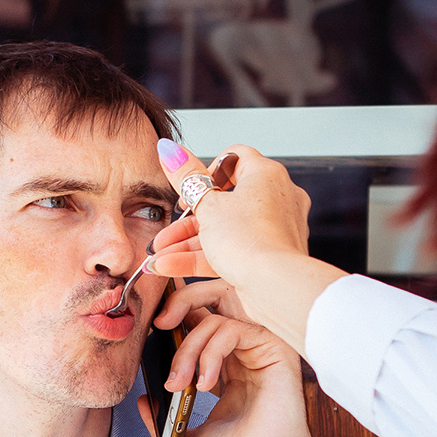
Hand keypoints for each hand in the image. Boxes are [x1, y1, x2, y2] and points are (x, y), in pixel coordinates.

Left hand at [136, 307, 309, 436]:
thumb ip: (164, 421)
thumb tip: (144, 401)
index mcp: (227, 365)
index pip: (200, 322)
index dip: (175, 317)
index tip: (151, 331)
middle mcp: (244, 351)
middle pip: (209, 303)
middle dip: (178, 307)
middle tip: (157, 330)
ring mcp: (259, 349)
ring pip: (216, 318)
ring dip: (188, 348)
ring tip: (179, 383)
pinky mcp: (274, 349)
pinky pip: (233, 329)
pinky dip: (210, 352)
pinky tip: (205, 384)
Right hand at [148, 143, 311, 283]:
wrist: (275, 287)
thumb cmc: (248, 241)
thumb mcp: (207, 205)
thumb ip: (185, 177)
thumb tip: (169, 149)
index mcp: (266, 174)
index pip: (233, 158)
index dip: (206, 172)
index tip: (190, 191)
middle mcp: (277, 197)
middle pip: (224, 201)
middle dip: (186, 221)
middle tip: (166, 233)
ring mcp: (276, 228)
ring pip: (225, 230)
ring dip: (188, 243)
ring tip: (159, 257)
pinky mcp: (270, 255)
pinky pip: (233, 250)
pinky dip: (204, 257)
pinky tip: (170, 267)